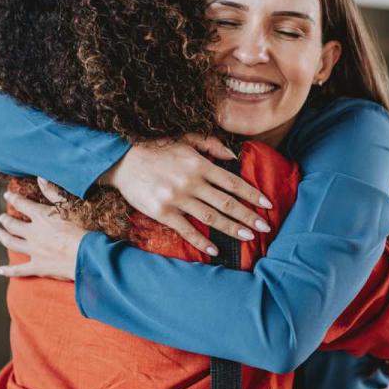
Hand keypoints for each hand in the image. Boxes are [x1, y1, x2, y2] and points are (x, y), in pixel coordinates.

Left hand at [0, 188, 86, 279]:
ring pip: (12, 243)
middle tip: (1, 217)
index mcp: (40, 217)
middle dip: (6, 220)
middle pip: (13, 225)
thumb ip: (53, 193)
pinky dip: (9, 270)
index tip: (7, 195)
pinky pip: (19, 270)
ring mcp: (33, 250)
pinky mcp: (38, 266)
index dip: (14, 199)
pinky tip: (0, 270)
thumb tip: (41, 177)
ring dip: (2, 237)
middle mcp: (33, 233)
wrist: (86, 254)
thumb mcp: (68, 207)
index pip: (22, 205)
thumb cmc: (81, 229)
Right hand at [100, 133, 272, 256]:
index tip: (267, 203)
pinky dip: (202, 241)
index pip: (232, 182)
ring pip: (211, 217)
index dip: (252, 193)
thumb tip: (234, 156)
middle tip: (266, 227)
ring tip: (249, 237)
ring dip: (232, 228)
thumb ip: (211, 145)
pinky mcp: (162, 212)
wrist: (121, 159)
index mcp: (199, 164)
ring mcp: (177, 198)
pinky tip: (216, 249)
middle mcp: (191, 182)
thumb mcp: (185, 138)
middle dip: (249, 216)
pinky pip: (187, 230)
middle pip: (226, 202)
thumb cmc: (155, 148)